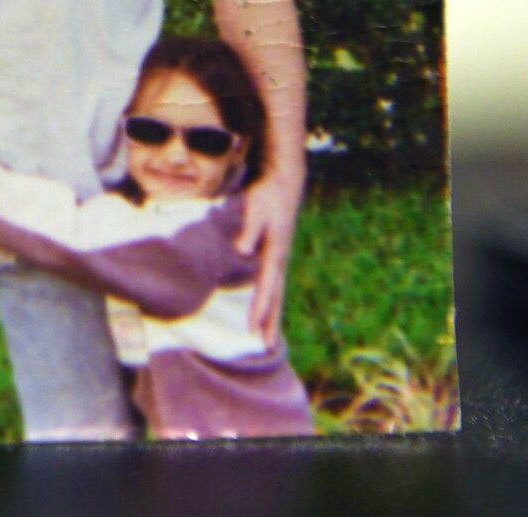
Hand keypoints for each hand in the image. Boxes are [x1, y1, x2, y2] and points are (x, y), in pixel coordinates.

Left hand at [237, 166, 303, 344]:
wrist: (284, 181)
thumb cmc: (267, 193)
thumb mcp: (257, 208)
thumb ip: (250, 229)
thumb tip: (243, 251)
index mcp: (275, 251)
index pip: (267, 285)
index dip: (260, 306)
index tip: (253, 327)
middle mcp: (279, 259)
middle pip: (275, 295)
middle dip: (270, 321)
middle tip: (266, 347)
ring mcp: (279, 257)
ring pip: (276, 292)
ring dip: (272, 315)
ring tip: (268, 339)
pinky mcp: (276, 254)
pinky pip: (273, 284)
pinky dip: (270, 301)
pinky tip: (265, 311)